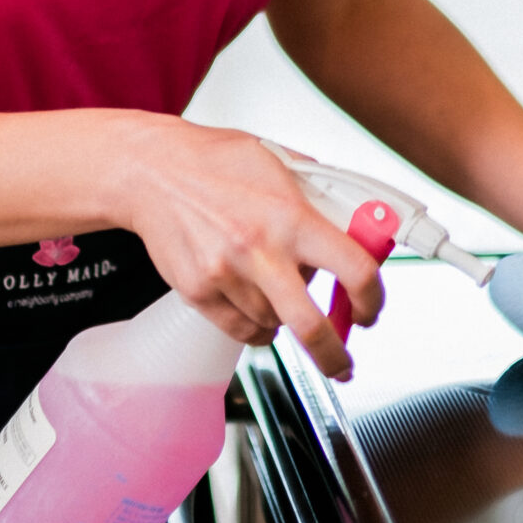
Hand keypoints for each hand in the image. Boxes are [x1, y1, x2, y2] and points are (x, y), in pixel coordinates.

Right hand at [113, 117, 383, 379]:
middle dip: (334, 355)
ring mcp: (225, 276)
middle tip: (343, 363)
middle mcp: (259, 251)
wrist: (151, 171)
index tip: (370, 308)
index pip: (352, 269)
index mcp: (289, 216)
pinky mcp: (198, 293)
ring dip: (284, 317)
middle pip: (311, 326)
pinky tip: (256, 303)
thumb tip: (359, 220)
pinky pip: (241, 331)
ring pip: (274, 326)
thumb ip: (319, 193)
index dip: (371, 298)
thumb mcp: (279, 160)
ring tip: (274, 286)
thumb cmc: (214, 160)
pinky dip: (256, 325)